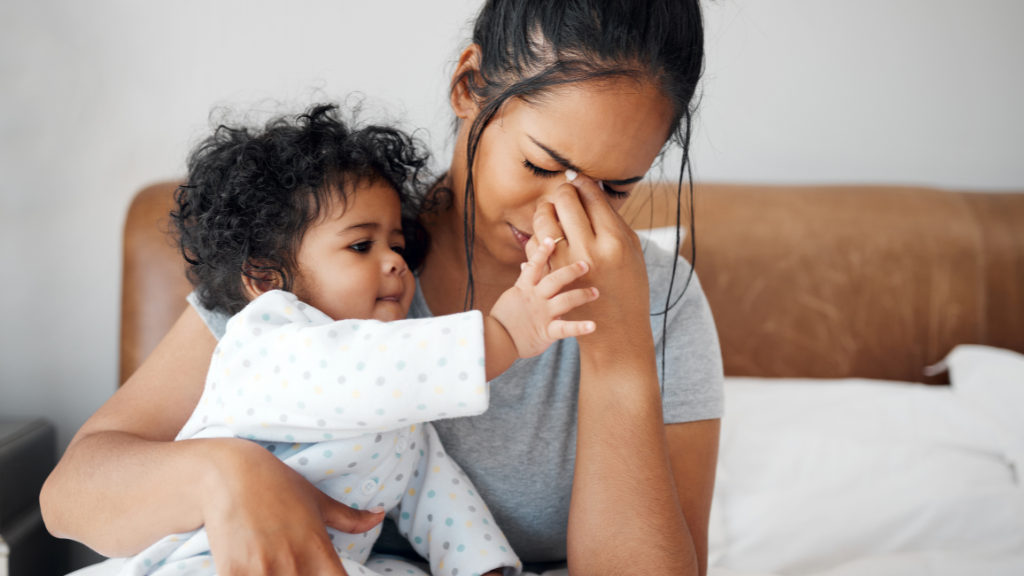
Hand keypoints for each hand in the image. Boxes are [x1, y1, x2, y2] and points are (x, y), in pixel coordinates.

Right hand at [200, 440, 384, 574]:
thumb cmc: (276, 484)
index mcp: (319, 552)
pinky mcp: (233, 573)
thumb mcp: (317, 500)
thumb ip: (350, 518)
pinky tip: (251, 569)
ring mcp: (263, 571)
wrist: (228, 473)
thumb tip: (379, 516)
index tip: (325, 574)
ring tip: (271, 566)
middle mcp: (295, 565)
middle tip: (292, 566)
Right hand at [489, 236, 598, 357]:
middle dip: (571, 271)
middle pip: (555, 279)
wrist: (495, 341)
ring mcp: (542, 314)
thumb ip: (523, 281)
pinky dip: (579, 327)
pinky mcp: (546, 332)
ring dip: (582, 295)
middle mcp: (535, 298)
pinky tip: (593, 325)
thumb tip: (525, 264)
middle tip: (586, 264)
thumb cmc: (503, 319)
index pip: (534, 265)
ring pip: (565, 300)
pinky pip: (565, 329)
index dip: (542, 251)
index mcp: (524, 288)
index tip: (552, 239)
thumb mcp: (511, 296)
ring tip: (595, 292)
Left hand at [525, 173, 651, 348]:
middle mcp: (588, 250)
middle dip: (564, 191)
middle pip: (565, 201)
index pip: (591, 196)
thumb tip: (594, 190)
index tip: (580, 180)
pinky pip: (534, 245)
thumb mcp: (633, 252)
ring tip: (553, 212)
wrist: (615, 330)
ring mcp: (564, 264)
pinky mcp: (549, 277)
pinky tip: (548, 236)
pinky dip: (539, 235)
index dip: (583, 182)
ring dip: (546, 209)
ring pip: (544, 219)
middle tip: (566, 194)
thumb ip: (614, 221)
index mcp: (613, 241)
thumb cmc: (628, 288)